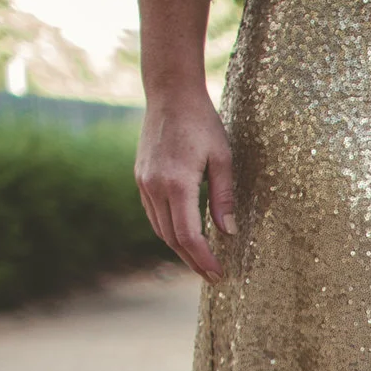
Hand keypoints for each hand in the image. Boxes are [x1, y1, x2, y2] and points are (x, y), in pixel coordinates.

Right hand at [136, 86, 235, 281]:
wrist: (170, 94)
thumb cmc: (202, 123)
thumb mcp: (223, 158)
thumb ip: (224, 197)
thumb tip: (229, 232)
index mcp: (177, 183)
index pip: (188, 235)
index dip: (203, 259)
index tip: (218, 274)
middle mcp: (155, 186)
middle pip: (171, 238)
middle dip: (192, 261)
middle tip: (212, 276)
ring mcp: (144, 183)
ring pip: (159, 229)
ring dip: (179, 249)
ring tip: (200, 262)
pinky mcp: (141, 178)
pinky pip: (153, 214)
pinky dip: (168, 231)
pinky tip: (183, 237)